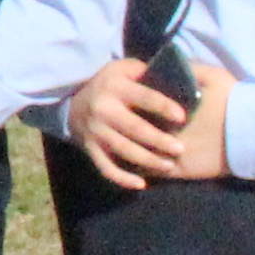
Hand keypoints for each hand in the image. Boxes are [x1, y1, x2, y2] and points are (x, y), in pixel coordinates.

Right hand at [70, 55, 225, 187]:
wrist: (72, 103)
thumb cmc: (109, 84)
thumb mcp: (123, 69)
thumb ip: (145, 72)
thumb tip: (178, 78)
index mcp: (115, 87)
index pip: (144, 97)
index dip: (163, 107)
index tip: (182, 117)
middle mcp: (104, 110)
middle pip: (135, 128)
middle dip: (159, 140)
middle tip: (181, 149)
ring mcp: (96, 132)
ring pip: (124, 150)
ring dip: (147, 161)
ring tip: (168, 166)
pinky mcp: (90, 149)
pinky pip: (106, 168)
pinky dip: (123, 179)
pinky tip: (141, 184)